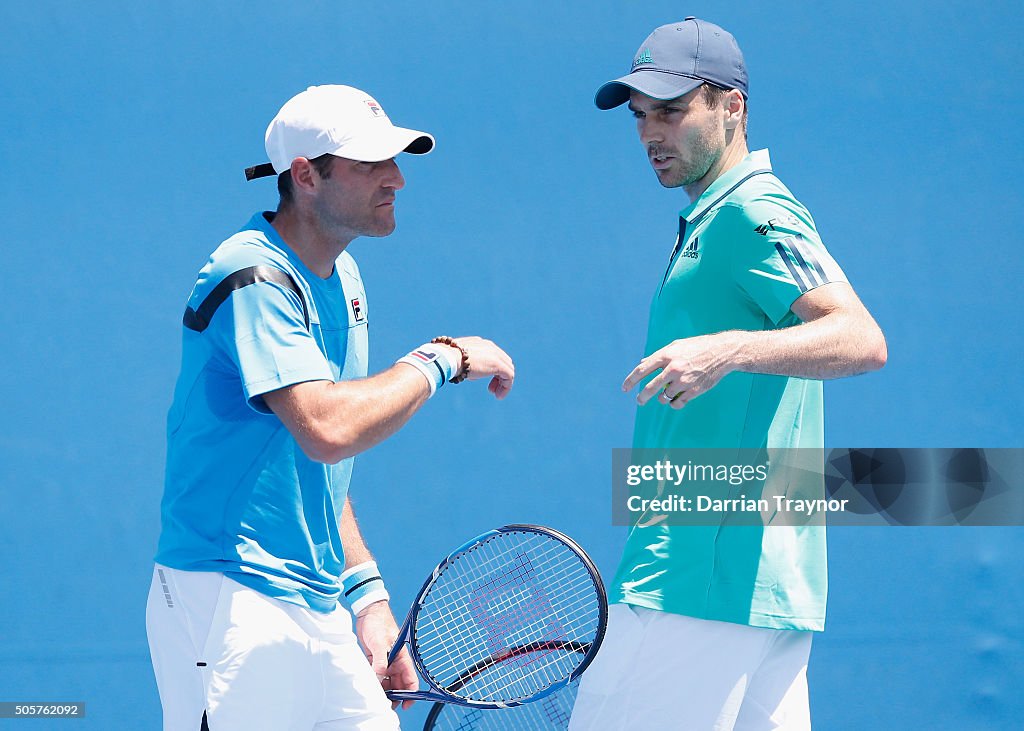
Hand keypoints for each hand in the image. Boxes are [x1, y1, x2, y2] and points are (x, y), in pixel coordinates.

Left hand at [355, 601, 418, 709]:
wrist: (367, 612)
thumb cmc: (378, 623)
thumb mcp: (379, 642)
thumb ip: (380, 661)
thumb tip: (379, 677)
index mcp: (402, 658)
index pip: (410, 679)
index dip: (410, 694)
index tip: (405, 705)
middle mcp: (395, 662)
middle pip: (398, 684)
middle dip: (394, 696)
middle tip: (385, 704)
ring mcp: (385, 661)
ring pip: (386, 682)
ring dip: (383, 690)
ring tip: (375, 697)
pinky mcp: (374, 660)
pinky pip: (376, 676)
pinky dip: (374, 682)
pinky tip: (369, 686)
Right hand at [450, 336, 514, 398]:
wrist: (447, 358)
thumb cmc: (446, 360)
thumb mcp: (457, 361)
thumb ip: (465, 365)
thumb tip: (466, 373)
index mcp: (480, 343)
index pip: (493, 355)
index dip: (492, 369)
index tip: (484, 380)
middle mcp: (490, 347)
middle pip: (504, 361)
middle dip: (499, 376)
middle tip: (491, 389)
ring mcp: (495, 355)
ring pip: (508, 369)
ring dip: (503, 383)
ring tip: (496, 394)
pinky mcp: (498, 364)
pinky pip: (509, 376)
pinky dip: (506, 387)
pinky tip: (498, 396)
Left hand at [622, 333, 739, 408]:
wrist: (723, 352)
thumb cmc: (698, 347)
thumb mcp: (676, 345)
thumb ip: (658, 355)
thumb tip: (642, 363)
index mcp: (667, 355)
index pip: (642, 370)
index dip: (631, 380)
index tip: (625, 388)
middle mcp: (673, 368)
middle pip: (650, 388)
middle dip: (642, 397)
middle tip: (639, 401)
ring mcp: (684, 380)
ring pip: (664, 397)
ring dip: (662, 398)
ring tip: (666, 393)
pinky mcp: (694, 390)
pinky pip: (677, 403)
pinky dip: (674, 403)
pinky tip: (676, 399)